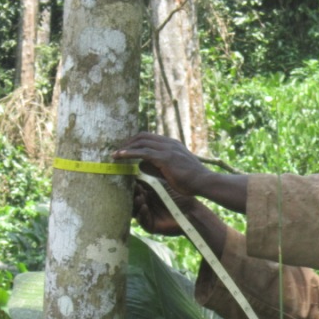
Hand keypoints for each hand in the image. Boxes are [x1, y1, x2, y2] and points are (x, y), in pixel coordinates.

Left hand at [115, 132, 249, 213]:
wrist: (204, 182)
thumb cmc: (191, 180)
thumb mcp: (172, 170)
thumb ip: (156, 165)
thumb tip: (140, 164)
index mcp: (172, 144)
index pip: (149, 137)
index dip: (135, 142)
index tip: (125, 149)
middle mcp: (169, 143)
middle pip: (142, 136)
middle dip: (128, 142)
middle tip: (116, 151)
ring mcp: (167, 149)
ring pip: (141, 142)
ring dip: (125, 148)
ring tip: (114, 155)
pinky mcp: (165, 157)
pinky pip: (142, 152)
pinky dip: (128, 153)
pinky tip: (119, 157)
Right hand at [132, 180, 195, 235]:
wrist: (191, 210)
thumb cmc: (179, 196)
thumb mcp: (164, 186)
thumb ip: (151, 181)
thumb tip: (137, 172)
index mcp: (147, 196)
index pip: (136, 192)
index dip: (134, 187)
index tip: (132, 180)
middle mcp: (146, 206)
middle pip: (133, 201)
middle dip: (133, 195)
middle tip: (135, 189)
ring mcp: (147, 216)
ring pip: (136, 211)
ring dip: (136, 204)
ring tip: (139, 198)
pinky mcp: (151, 226)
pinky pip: (143, 221)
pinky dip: (142, 214)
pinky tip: (144, 207)